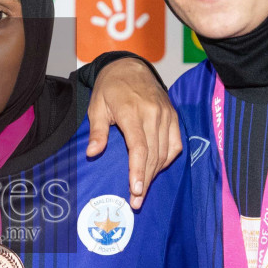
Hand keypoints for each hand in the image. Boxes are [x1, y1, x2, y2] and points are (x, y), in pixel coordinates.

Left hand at [85, 58, 181, 209]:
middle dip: (145, 180)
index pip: (139, 147)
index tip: (136, 190)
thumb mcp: (97, 106)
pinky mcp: (173, 116)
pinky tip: (157, 169)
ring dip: (155, 174)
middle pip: (153, 155)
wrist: (130, 66)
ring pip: (165, 152)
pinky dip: (167, 159)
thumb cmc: (110, 88)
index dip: (138, 171)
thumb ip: (97, 131)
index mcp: (132, 111)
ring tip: (143, 191)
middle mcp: (153, 114)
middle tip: (136, 202)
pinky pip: (175, 144)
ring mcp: (166, 115)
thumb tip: (92, 153)